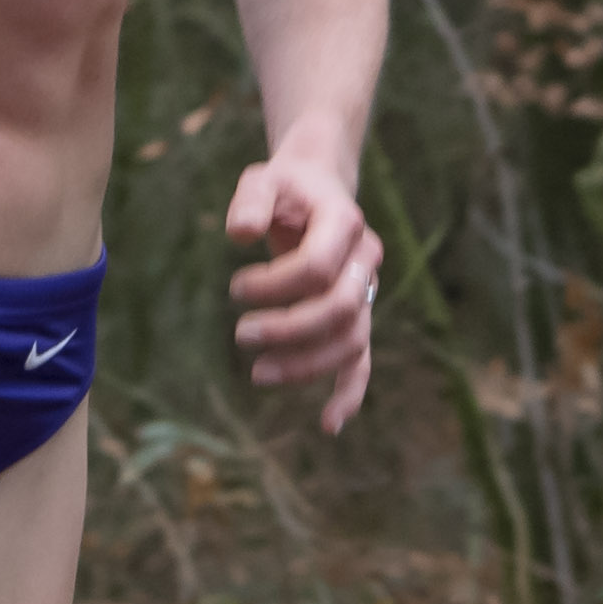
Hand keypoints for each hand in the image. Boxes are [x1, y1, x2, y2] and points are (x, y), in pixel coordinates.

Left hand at [226, 151, 380, 433]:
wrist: (317, 188)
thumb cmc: (284, 188)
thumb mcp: (262, 179)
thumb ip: (250, 201)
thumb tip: (240, 234)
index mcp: (344, 223)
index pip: (316, 267)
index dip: (275, 285)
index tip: (236, 287)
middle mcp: (365, 260)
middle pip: (339, 309)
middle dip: (289, 330)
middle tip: (241, 336)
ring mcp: (366, 291)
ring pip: (350, 339)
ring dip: (307, 364)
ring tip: (258, 375)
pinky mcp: (358, 315)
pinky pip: (361, 358)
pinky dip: (349, 392)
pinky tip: (329, 424)